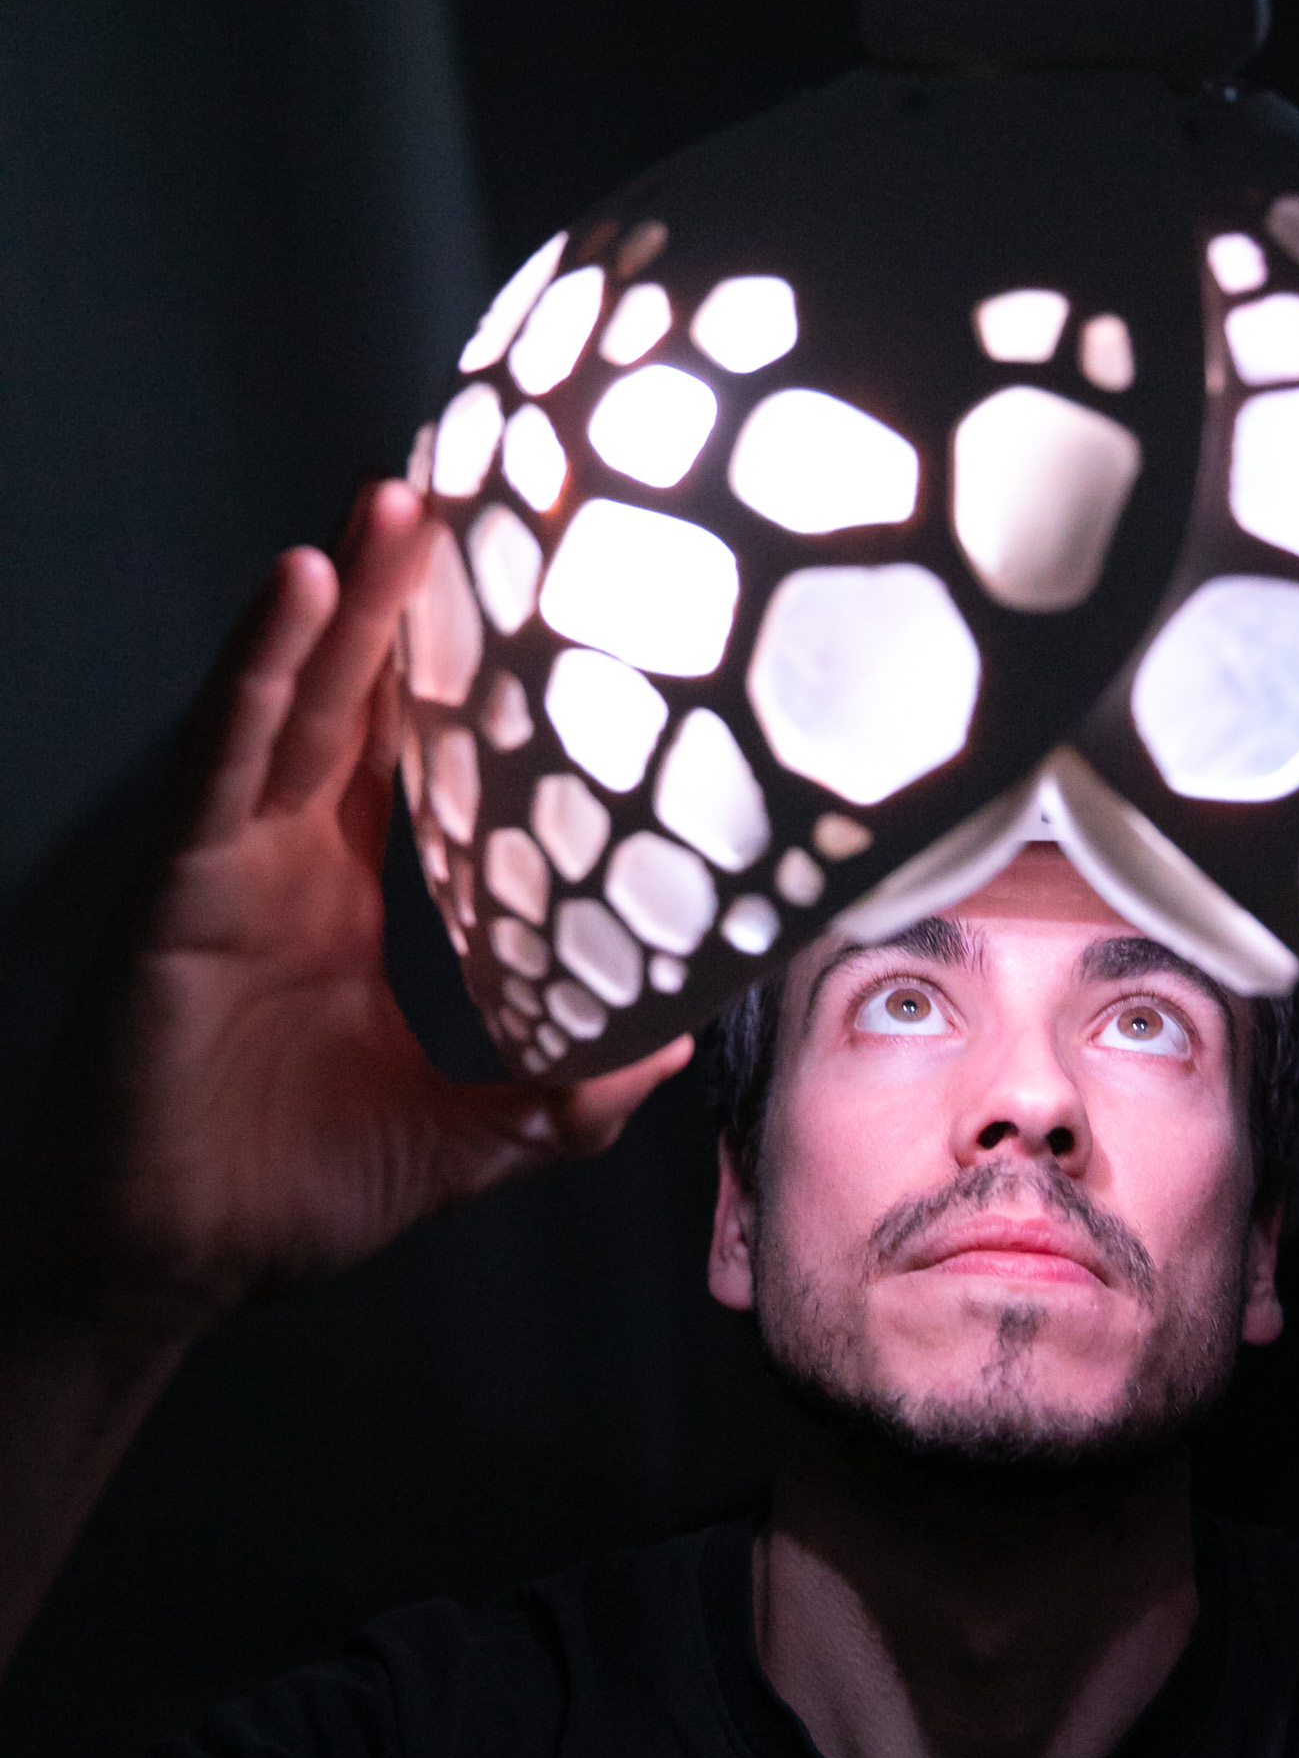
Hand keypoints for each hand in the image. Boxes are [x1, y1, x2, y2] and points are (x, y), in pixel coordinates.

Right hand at [8, 482, 691, 1343]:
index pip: (433, 760)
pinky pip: (222, 762)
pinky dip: (259, 675)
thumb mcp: (465, 1141)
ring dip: (349, 599)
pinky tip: (299, 592)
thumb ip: (564, 1096)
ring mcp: (234, 863)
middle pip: (368, 700)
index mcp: (362, 898)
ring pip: (300, 702)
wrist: (165, 1270)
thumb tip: (675, 1045)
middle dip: (416, 598)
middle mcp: (299, 858)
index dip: (483, 680)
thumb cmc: (286, 1196)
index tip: (548, 597)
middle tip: (479, 487)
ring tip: (403, 498)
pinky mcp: (181, 889)